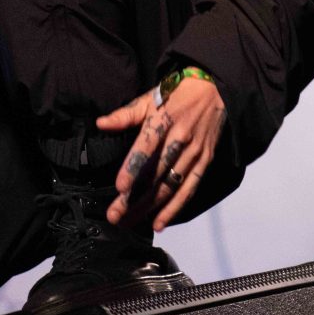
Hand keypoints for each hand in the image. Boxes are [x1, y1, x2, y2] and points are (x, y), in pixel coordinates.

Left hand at [96, 77, 225, 231]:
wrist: (214, 91)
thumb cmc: (174, 95)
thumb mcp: (149, 99)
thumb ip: (125, 115)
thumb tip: (100, 124)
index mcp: (164, 120)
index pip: (146, 147)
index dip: (133, 168)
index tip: (120, 187)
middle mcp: (180, 139)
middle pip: (155, 174)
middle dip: (134, 198)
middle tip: (115, 216)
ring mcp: (194, 152)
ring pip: (170, 186)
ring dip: (150, 208)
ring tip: (130, 222)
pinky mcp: (204, 162)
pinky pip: (189, 189)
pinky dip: (174, 208)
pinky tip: (159, 223)